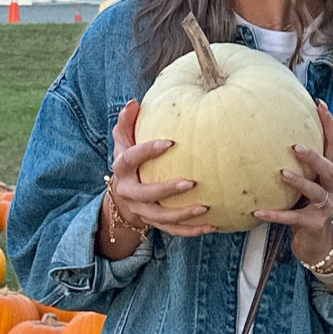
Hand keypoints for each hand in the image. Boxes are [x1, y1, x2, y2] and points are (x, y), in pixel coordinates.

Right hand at [105, 98, 213, 239]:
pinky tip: (211, 225)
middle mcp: (128, 192)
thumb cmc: (129, 159)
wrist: (123, 194)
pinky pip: (172, 230)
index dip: (148, 151)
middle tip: (191, 182)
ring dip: (183, 214)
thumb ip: (127, 122)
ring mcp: (141, 210)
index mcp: (121, 169)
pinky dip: (191, 230)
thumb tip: (134, 102)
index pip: (131, 159)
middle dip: (167, 190)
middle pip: (146, 194)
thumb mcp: (123, 140)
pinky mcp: (153, 223)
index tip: (171, 142)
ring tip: (205, 208)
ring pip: (161, 217)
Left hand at [255, 102, 332, 266]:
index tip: (318, 104)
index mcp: (330, 174)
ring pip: (315, 191)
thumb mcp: (305, 183)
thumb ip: (297, 164)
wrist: (317, 243)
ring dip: (299, 181)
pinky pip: (292, 217)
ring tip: (282, 174)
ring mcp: (325, 207)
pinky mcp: (313, 223)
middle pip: (329, 167)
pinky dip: (274, 214)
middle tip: (295, 146)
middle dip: (314, 156)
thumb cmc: (306, 207)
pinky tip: (257, 211)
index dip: (329, 124)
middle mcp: (332, 188)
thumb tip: (269, 135)